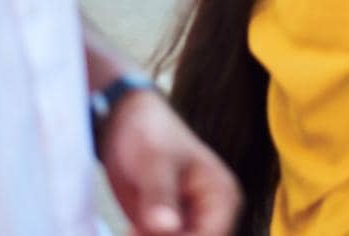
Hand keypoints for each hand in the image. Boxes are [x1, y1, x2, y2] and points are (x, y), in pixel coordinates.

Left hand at [99, 89, 241, 235]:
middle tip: (135, 230)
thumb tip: (165, 226)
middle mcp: (209, 213)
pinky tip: (128, 230)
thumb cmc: (151, 132)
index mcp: (222, 196)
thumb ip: (160, 193)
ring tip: (131, 227)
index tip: (149, 233)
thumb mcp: (155, 161)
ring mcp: (186, 222)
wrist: (127, 123)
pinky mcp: (164, 228)